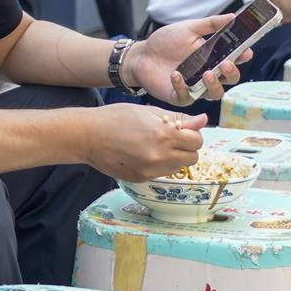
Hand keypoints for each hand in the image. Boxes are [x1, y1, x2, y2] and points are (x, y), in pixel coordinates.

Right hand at [84, 104, 208, 180]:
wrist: (88, 136)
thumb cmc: (116, 117)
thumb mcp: (148, 111)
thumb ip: (177, 118)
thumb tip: (202, 120)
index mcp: (163, 134)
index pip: (197, 141)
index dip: (192, 134)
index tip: (183, 130)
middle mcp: (160, 155)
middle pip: (193, 158)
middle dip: (187, 148)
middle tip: (171, 138)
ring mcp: (151, 170)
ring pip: (178, 167)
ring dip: (174, 157)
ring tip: (155, 145)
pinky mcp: (142, 179)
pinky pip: (162, 173)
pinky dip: (159, 164)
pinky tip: (143, 153)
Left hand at [126, 15, 250, 107]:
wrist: (141, 54)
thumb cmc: (166, 41)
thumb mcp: (189, 28)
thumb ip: (210, 25)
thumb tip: (232, 17)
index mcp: (213, 57)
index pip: (234, 59)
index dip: (242, 57)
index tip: (247, 52)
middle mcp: (207, 74)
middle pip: (228, 80)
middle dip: (231, 73)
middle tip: (226, 64)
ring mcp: (195, 87)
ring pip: (213, 94)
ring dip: (213, 85)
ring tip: (207, 73)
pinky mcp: (179, 96)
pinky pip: (186, 97)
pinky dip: (182, 87)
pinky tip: (176, 75)